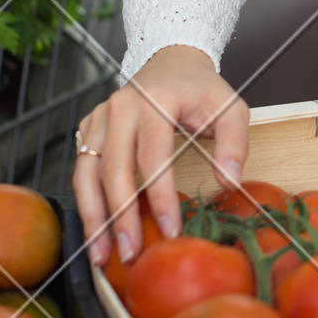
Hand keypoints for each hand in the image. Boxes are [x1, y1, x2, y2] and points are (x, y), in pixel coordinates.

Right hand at [72, 45, 248, 266]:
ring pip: (87, 173)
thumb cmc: (202, 89)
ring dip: (93, 217)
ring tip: (101, 254)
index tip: (170, 230)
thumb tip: (228, 182)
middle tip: (129, 253)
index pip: (153, 156)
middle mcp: (120, 107)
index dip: (160, 197)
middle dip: (120, 216)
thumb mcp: (231, 108)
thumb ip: (234, 144)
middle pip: (113, 169)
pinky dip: (87, 203)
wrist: (172, 62)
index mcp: (156, 100)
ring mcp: (100, 117)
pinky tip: (97, 231)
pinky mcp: (89, 128)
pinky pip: (82, 170)